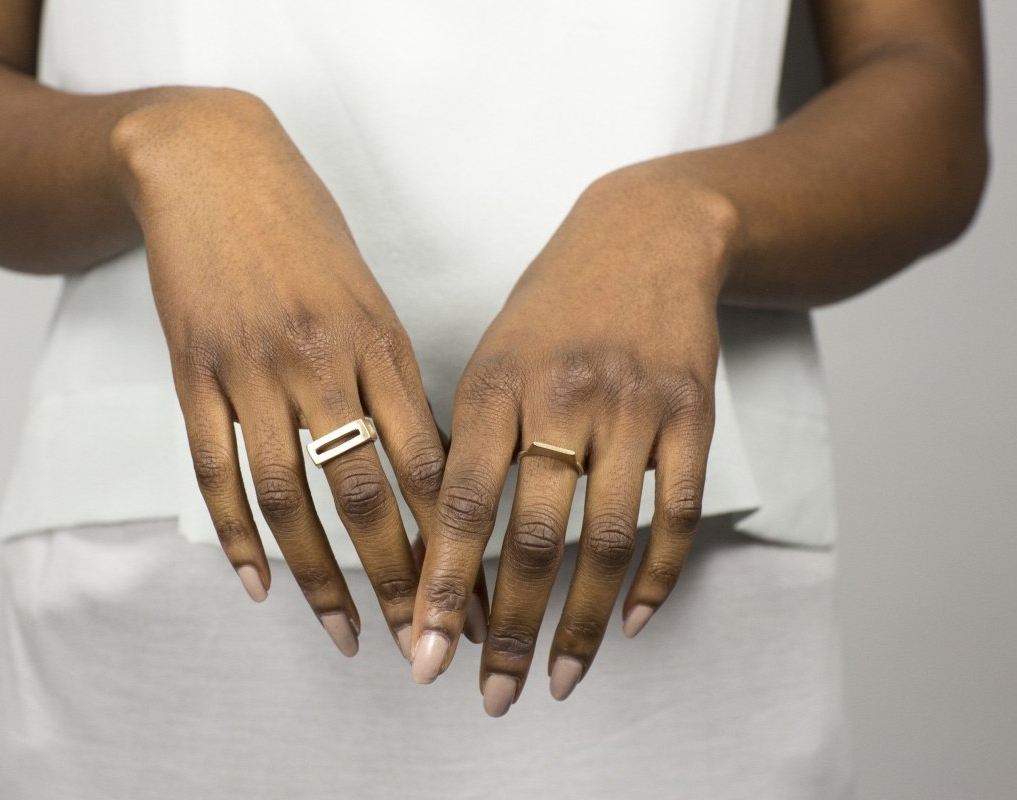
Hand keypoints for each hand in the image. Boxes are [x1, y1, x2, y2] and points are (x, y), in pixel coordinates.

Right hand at [112, 89, 465, 658]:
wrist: (211, 165)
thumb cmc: (306, 234)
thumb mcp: (369, 298)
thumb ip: (393, 380)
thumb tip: (431, 472)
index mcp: (379, 340)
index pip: (428, 461)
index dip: (456, 541)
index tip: (479, 602)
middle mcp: (318, 359)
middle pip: (365, 492)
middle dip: (400, 580)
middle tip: (424, 650)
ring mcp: (249, 368)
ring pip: (288, 496)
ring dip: (321, 577)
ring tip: (346, 636)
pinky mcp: (191, 373)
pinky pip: (212, 471)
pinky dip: (237, 537)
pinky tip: (261, 586)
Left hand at [409, 166, 737, 711]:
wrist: (647, 234)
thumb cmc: (552, 308)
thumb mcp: (493, 356)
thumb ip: (468, 443)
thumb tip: (440, 548)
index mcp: (495, 382)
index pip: (460, 501)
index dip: (440, 583)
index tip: (423, 650)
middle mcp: (563, 395)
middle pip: (534, 535)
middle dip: (510, 628)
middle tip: (494, 694)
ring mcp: (634, 405)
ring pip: (607, 538)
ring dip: (581, 621)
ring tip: (561, 679)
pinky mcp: (693, 413)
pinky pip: (678, 512)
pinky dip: (655, 576)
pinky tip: (628, 621)